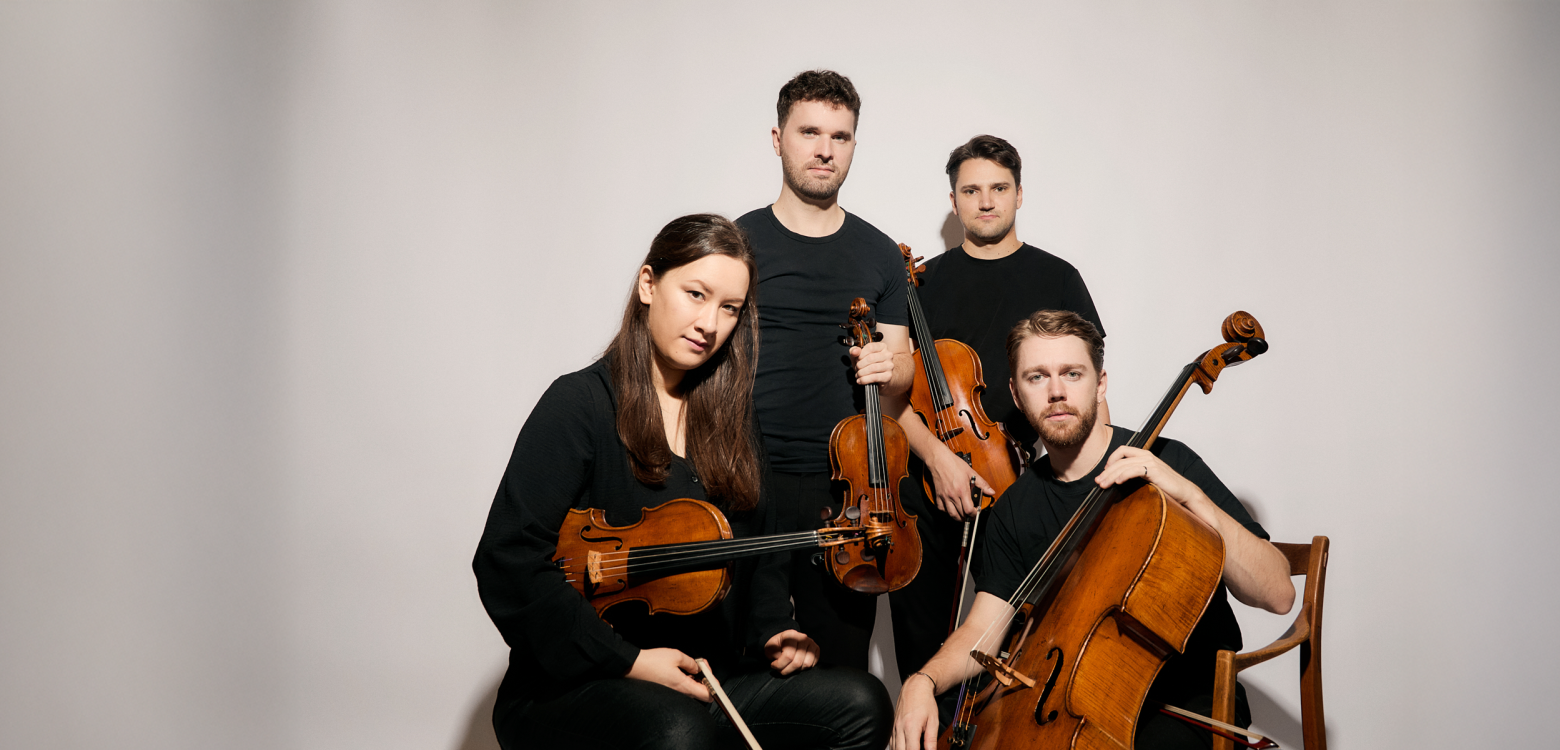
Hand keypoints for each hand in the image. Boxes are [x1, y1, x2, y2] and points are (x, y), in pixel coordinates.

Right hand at [626, 647, 710, 701]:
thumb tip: (697, 668)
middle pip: (701, 692)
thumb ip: (691, 662)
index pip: (708, 695)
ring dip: (696, 678)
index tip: (711, 674)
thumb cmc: (652, 662)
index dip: (714, 685)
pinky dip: (686, 678)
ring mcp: (673, 693)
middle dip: (705, 678)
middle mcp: (679, 693)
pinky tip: (682, 668)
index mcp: (684, 686)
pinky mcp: (668, 690)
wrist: (633, 666)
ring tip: (691, 664)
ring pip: (692, 689)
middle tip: (700, 665)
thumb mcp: (676, 656)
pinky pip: (683, 687)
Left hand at [764, 629, 819, 674]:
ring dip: (796, 670)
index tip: (773, 665)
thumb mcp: (770, 647)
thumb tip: (779, 660)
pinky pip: (813, 664)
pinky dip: (804, 668)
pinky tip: (797, 665)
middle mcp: (803, 638)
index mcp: (790, 635)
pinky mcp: (816, 649)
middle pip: (797, 662)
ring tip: (789, 667)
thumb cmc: (776, 645)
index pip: (788, 656)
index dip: (779, 664)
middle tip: (780, 670)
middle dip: (786, 670)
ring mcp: (811, 643)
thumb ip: (773, 653)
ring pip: (806, 664)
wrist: (784, 641)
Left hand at [849, 340, 895, 385]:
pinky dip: (864, 380)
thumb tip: (854, 351)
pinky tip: (860, 380)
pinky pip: (874, 377)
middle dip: (860, 365)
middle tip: (857, 369)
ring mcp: (889, 365)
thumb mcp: (859, 356)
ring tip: (858, 375)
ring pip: (872, 368)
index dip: (860, 354)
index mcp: (882, 346)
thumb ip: (855, 351)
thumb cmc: (868, 365)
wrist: (878, 378)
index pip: (870, 347)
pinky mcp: (888, 376)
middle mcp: (888, 355)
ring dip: (861, 373)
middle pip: (870, 358)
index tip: (857, 360)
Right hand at [892, 672, 939, 749]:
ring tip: (911, 749)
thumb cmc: (925, 701)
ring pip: (894, 748)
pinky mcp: (893, 725)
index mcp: (911, 727)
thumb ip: (931, 740)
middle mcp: (900, 728)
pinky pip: (891, 741)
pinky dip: (896, 748)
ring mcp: (895, 727)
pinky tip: (902, 748)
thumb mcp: (933, 721)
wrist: (915, 687)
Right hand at [926, 446, 993, 520]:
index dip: (974, 514)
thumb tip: (991, 492)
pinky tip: (951, 508)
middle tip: (971, 515)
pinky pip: (941, 508)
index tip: (976, 512)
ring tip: (963, 515)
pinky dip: (947, 511)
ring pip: (951, 514)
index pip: (969, 510)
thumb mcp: (971, 472)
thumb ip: (982, 484)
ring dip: (958, 517)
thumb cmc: (954, 464)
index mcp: (962, 490)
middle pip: (961, 514)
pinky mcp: (938, 495)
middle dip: (968, 517)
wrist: (939, 459)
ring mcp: (944, 496)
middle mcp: (953, 495)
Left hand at [1096, 447, 1217, 529]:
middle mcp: (1146, 455)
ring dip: (1111, 475)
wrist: (1184, 492)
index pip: (1122, 450)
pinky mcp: (1154, 470)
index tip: (1104, 472)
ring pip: (1124, 465)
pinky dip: (1124, 475)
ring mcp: (1150, 462)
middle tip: (1098, 481)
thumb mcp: (1147, 477)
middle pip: (1120, 459)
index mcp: (1144, 455)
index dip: (1111, 459)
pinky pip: (1134, 470)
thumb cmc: (1166, 486)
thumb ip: (1135, 474)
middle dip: (1106, 471)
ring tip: (1103, 485)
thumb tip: (1117, 479)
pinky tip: (1118, 482)